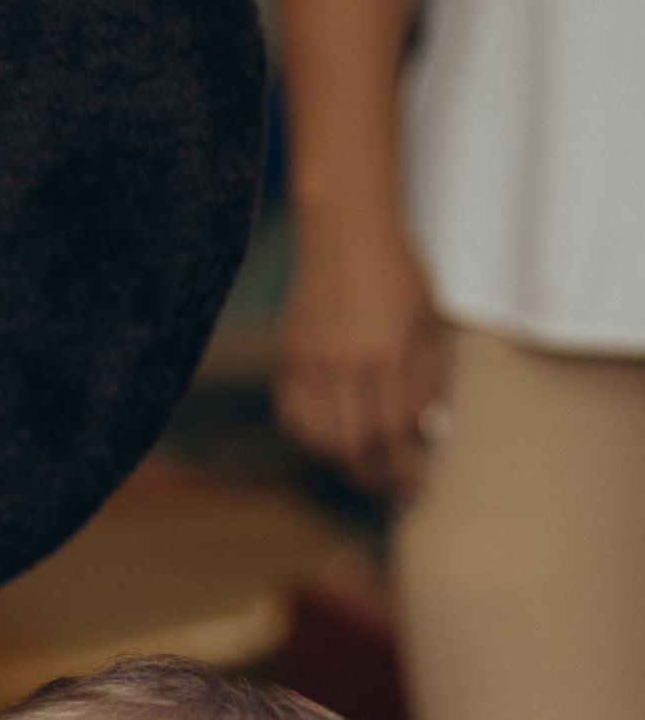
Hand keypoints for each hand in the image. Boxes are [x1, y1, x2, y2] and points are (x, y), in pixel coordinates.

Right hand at [273, 209, 448, 501]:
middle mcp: (346, 359)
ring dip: (342, 464)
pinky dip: (311, 440)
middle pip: (354, 444)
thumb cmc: (398, 272)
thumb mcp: (430, 319)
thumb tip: (426, 433)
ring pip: (319, 438)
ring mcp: (311, 360)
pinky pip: (293, 417)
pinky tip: (329, 443)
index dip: (405, 466)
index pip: (395, 429)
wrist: (345, 229)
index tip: (414, 486)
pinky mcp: (287, 357)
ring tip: (362, 469)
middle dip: (374, 476)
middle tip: (389, 490)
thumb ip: (431, 378)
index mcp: (389, 349)